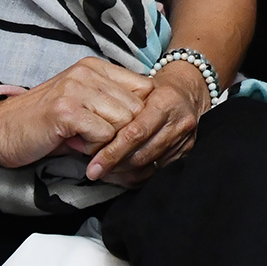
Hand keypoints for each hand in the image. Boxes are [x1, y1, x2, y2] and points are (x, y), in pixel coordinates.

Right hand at [0, 58, 154, 170]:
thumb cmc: (42, 124)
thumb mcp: (82, 106)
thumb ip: (112, 106)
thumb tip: (150, 122)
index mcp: (96, 67)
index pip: (146, 88)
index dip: (143, 116)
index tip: (130, 135)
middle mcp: (88, 72)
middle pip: (139, 108)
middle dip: (127, 134)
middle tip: (105, 147)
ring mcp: (76, 89)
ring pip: (124, 122)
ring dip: (110, 143)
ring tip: (88, 146)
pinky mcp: (66, 110)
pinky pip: (104, 134)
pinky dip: (96, 149)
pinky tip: (77, 148)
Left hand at [85, 59, 210, 185]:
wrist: (187, 92)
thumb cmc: (152, 91)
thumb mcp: (134, 89)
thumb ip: (111, 109)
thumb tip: (79, 137)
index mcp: (165, 101)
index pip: (135, 133)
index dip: (112, 153)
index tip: (92, 166)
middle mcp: (179, 121)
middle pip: (142, 154)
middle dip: (115, 166)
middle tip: (94, 172)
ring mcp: (185, 139)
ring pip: (149, 167)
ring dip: (123, 174)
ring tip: (105, 173)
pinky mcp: (187, 152)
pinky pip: (157, 172)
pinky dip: (136, 176)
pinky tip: (121, 174)